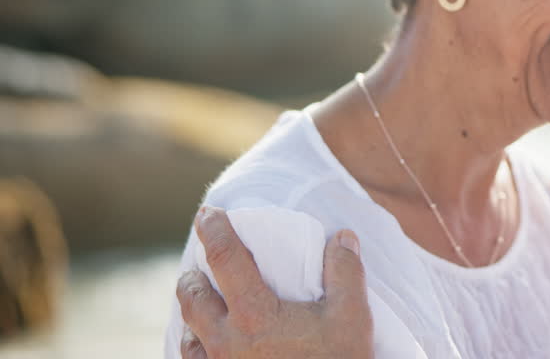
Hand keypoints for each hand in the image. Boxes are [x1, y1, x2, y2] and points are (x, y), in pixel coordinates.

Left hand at [175, 207, 372, 358]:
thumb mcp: (352, 319)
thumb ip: (346, 272)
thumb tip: (342, 237)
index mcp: (255, 315)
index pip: (225, 258)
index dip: (214, 230)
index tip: (208, 213)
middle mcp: (226, 341)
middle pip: (192, 296)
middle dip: (193, 275)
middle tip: (202, 263)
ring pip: (189, 332)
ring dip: (193, 311)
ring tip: (203, 301)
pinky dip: (196, 346)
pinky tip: (207, 345)